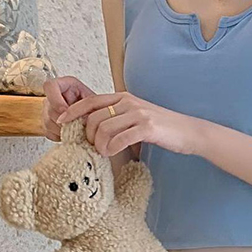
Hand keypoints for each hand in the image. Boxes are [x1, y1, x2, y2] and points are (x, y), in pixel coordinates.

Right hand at [42, 76, 95, 140]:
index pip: (50, 86)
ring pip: (47, 122)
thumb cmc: (97, 108)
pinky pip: (48, 132)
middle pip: (49, 108)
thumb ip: (86, 107)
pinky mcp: (48, 124)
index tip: (65, 111)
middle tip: (76, 126)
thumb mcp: (95, 103)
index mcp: (65, 85)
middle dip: (63, 120)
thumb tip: (76, 119)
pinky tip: (70, 134)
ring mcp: (49, 110)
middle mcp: (54, 96)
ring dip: (62, 130)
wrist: (98, 118)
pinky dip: (59, 136)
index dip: (55, 100)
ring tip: (76, 131)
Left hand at [56, 91, 201, 157]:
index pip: (90, 101)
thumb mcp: (136, 117)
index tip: (62, 124)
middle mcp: (129, 102)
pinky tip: (112, 153)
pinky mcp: (147, 127)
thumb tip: (93, 129)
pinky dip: (112, 148)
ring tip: (104, 153)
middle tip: (93, 148)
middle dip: (88, 136)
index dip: (72, 112)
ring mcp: (138, 114)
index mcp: (123, 98)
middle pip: (94, 118)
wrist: (189, 132)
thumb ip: (117, 118)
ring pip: (104, 129)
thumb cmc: (162, 128)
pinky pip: (119, 138)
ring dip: (99, 145)